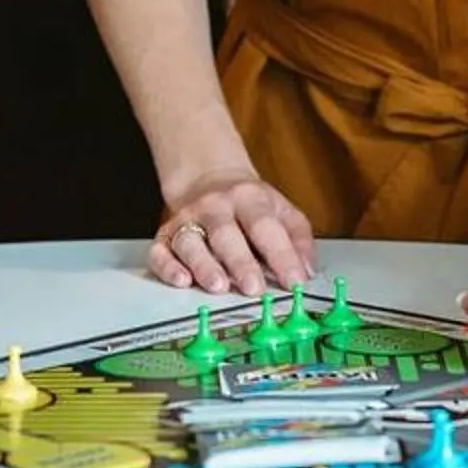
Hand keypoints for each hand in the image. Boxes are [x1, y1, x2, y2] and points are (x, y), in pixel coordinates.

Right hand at [148, 170, 313, 296]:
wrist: (208, 179)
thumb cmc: (249, 205)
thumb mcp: (282, 211)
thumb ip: (298, 239)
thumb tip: (307, 271)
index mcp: (249, 199)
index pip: (266, 226)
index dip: (282, 255)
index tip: (295, 281)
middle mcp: (215, 207)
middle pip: (226, 234)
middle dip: (240, 262)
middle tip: (253, 288)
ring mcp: (188, 220)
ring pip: (191, 242)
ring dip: (203, 265)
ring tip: (218, 286)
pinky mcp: (165, 235)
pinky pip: (160, 251)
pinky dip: (167, 267)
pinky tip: (181, 280)